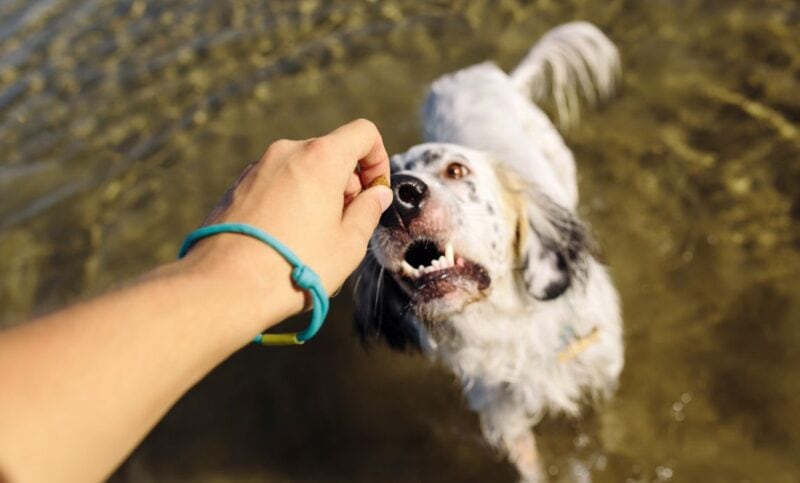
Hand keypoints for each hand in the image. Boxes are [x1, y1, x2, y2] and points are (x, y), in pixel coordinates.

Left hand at [180, 119, 392, 317]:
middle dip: (346, 184)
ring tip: (312, 239)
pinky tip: (284, 240)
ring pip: (302, 169)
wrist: (226, 286)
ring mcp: (257, 167)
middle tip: (344, 226)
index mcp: (320, 158)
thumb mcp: (348, 244)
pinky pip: (276, 184)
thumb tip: (376, 195)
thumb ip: (369, 211)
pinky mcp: (237, 186)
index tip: (374, 194)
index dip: (378, 160)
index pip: (363, 133)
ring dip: (317, 194)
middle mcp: (287, 152)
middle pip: (331, 153)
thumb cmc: (295, 266)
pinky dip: (289, 201)